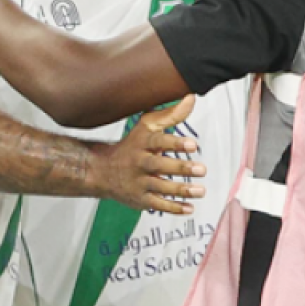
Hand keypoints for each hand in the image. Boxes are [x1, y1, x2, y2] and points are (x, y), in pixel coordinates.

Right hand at [94, 96, 207, 214]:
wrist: (102, 171)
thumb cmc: (131, 146)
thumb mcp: (146, 127)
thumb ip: (170, 115)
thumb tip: (191, 97)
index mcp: (141, 143)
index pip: (158, 142)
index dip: (175, 143)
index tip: (193, 145)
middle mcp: (138, 163)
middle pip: (159, 166)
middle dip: (181, 168)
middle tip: (202, 169)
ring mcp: (138, 183)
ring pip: (160, 188)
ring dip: (182, 190)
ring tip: (201, 190)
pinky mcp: (140, 199)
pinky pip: (157, 205)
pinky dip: (174, 208)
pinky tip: (190, 208)